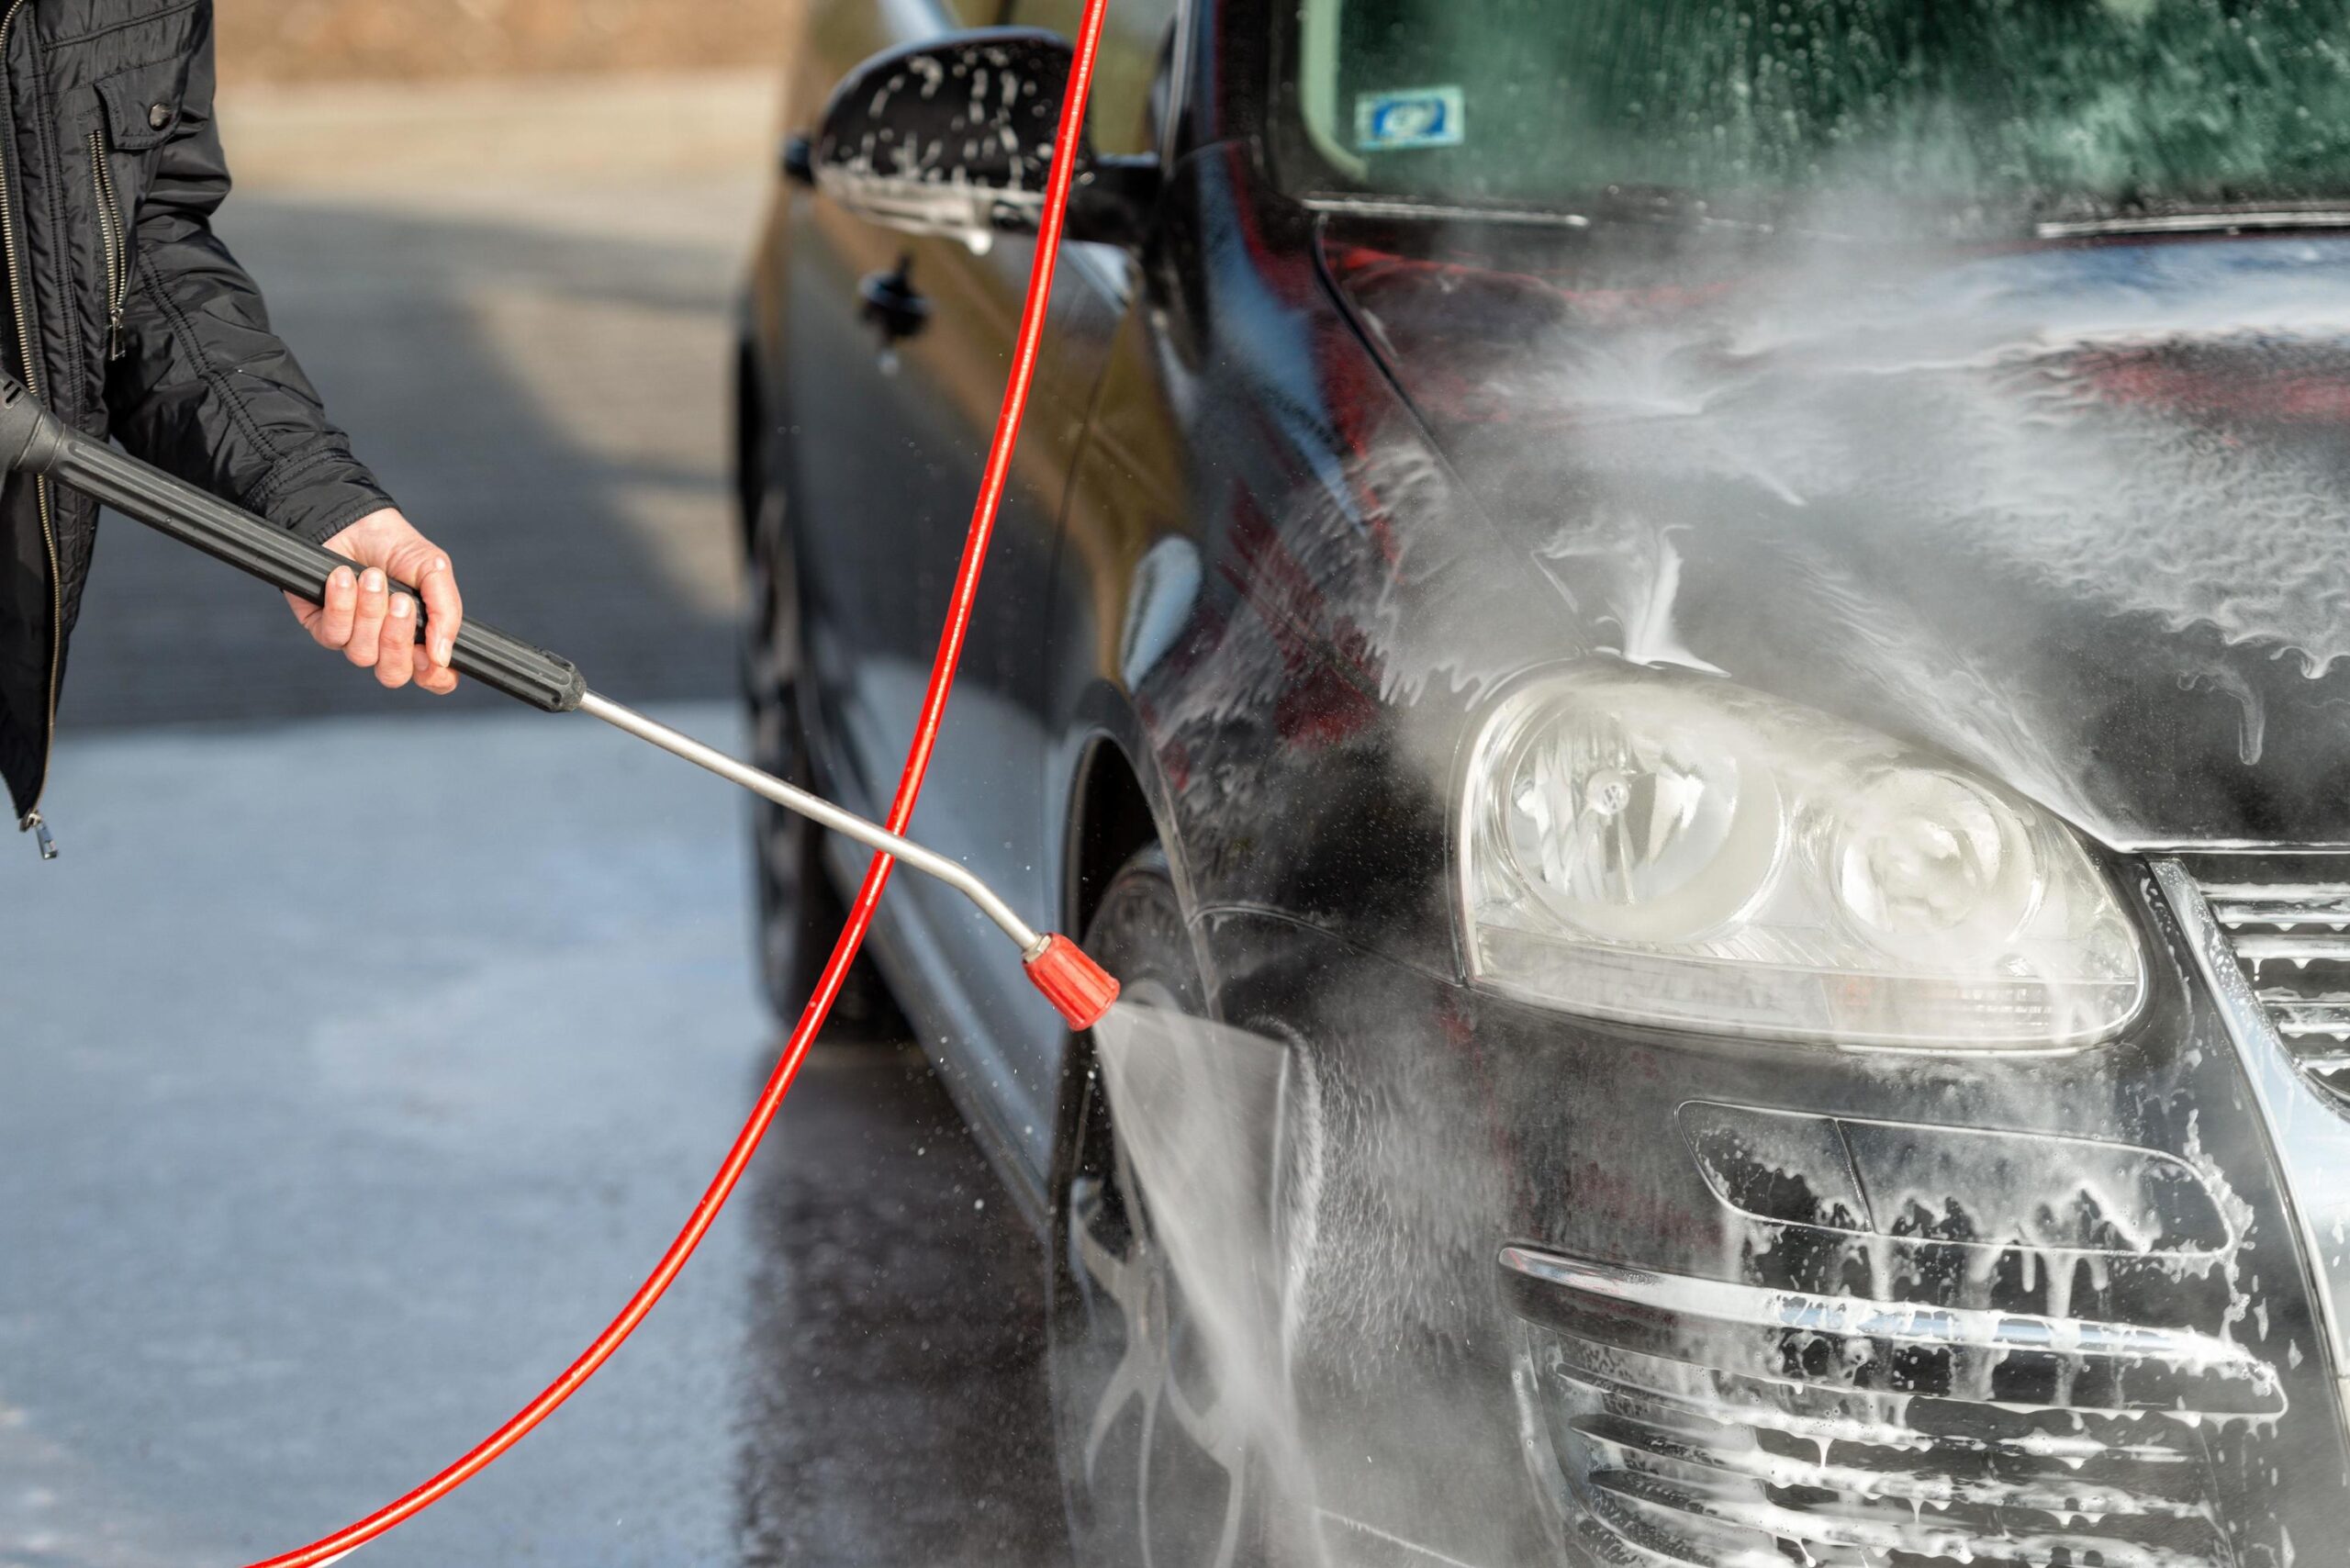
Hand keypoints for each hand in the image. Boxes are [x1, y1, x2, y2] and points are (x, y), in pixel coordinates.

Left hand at [287, 508, 462, 694]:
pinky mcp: (322, 627)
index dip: (435, 678)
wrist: (350, 519)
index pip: (432, 678)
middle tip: (400, 601)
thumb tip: (443, 657)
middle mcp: (386, 643)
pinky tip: (343, 576)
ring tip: (371, 575)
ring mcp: (354, 638)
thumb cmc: (394, 544)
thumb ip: (447, 613)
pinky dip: (341, 604)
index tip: (434, 659)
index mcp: (420, 635)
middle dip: (397, 638)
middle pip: (394, 674)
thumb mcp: (434, 570)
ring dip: (368, 612)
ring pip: (362, 654)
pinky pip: (333, 635)